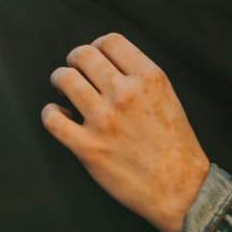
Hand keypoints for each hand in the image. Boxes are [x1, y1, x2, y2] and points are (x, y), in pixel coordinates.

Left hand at [40, 33, 210, 231]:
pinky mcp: (87, 147)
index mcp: (149, 78)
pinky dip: (51, 113)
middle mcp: (125, 94)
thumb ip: (140, 77)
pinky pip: (52, 118)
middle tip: (76, 72)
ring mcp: (104, 120)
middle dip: (75, 60)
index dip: (97, 46)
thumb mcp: (168, 97)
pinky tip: (60, 116)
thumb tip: (107, 63)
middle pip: (82, 55)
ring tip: (65, 90)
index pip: (110, 41)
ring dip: (60, 81)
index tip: (95, 59)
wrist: (180, 190)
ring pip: (64, 78)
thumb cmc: (176, 146)